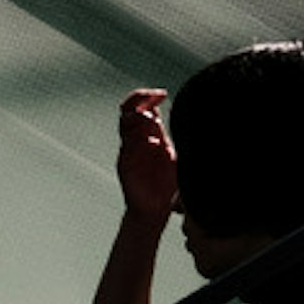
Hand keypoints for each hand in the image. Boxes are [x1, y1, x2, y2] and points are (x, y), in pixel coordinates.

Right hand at [115, 88, 179, 226]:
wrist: (155, 208)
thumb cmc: (166, 183)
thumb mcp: (174, 155)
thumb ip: (170, 137)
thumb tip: (179, 117)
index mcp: (150, 134)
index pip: (143, 107)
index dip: (149, 97)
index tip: (163, 94)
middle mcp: (136, 139)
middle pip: (129, 109)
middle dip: (139, 98)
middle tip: (154, 96)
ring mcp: (129, 151)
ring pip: (125, 124)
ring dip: (138, 117)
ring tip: (154, 121)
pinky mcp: (125, 164)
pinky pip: (127, 147)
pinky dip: (139, 141)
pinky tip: (154, 143)